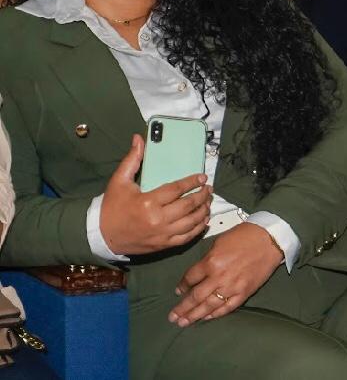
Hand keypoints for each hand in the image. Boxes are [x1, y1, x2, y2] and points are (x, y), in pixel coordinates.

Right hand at [99, 134, 211, 254]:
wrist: (101, 235)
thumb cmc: (112, 206)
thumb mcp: (119, 181)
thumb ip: (132, 159)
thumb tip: (139, 138)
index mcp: (148, 202)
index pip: (177, 189)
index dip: (192, 182)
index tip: (202, 177)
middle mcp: (158, 219)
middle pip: (188, 205)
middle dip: (202, 195)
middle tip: (208, 189)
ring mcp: (162, 234)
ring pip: (191, 222)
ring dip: (204, 211)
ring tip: (209, 202)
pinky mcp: (163, 245)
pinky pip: (186, 238)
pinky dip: (198, 229)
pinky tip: (204, 220)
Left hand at [169, 222, 284, 326]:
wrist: (269, 239)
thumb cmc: (244, 235)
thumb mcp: (220, 241)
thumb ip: (208, 258)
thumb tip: (200, 271)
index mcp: (211, 262)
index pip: (190, 278)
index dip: (182, 286)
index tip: (178, 292)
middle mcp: (219, 278)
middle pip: (196, 296)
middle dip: (183, 308)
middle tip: (172, 317)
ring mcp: (232, 287)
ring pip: (209, 306)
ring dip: (195, 315)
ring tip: (184, 323)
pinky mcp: (244, 292)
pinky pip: (227, 307)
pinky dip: (216, 314)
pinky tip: (206, 318)